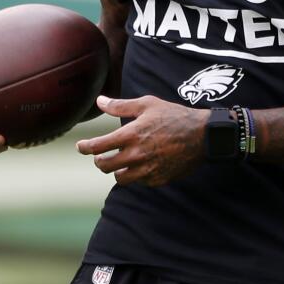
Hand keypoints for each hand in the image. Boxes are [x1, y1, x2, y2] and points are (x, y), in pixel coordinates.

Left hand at [75, 95, 204, 185]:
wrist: (202, 135)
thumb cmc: (174, 116)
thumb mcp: (147, 104)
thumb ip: (120, 106)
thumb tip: (99, 101)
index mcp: (131, 135)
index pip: (98, 147)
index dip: (85, 148)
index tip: (80, 147)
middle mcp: (136, 155)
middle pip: (105, 166)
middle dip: (99, 161)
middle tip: (100, 156)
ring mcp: (147, 170)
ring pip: (121, 178)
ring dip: (117, 170)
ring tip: (120, 162)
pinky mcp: (158, 179)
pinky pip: (139, 182)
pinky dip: (136, 175)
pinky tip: (140, 165)